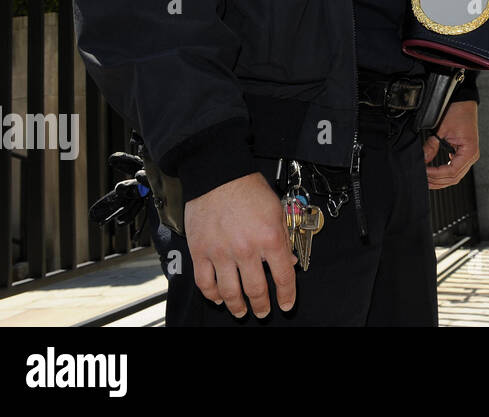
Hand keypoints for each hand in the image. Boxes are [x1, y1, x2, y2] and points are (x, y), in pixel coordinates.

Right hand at [184, 172, 296, 318]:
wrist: (219, 175)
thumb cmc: (248, 188)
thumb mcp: (277, 211)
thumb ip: (283, 238)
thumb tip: (288, 261)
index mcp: (269, 238)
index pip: (283, 277)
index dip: (287, 295)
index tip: (286, 304)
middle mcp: (246, 249)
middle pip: (256, 290)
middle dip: (262, 305)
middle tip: (264, 311)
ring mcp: (221, 253)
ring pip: (230, 292)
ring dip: (237, 306)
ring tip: (241, 311)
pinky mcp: (200, 252)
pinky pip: (205, 282)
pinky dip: (211, 294)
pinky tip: (218, 298)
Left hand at [424, 100, 479, 189]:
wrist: (464, 101)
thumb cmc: (458, 111)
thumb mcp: (442, 129)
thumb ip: (432, 146)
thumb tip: (422, 159)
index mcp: (470, 151)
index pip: (452, 171)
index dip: (436, 174)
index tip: (424, 172)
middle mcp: (472, 156)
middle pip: (454, 177)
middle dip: (437, 180)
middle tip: (422, 179)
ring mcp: (468, 155)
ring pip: (454, 176)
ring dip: (440, 179)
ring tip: (426, 179)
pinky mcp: (463, 153)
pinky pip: (454, 169)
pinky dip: (443, 173)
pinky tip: (433, 173)